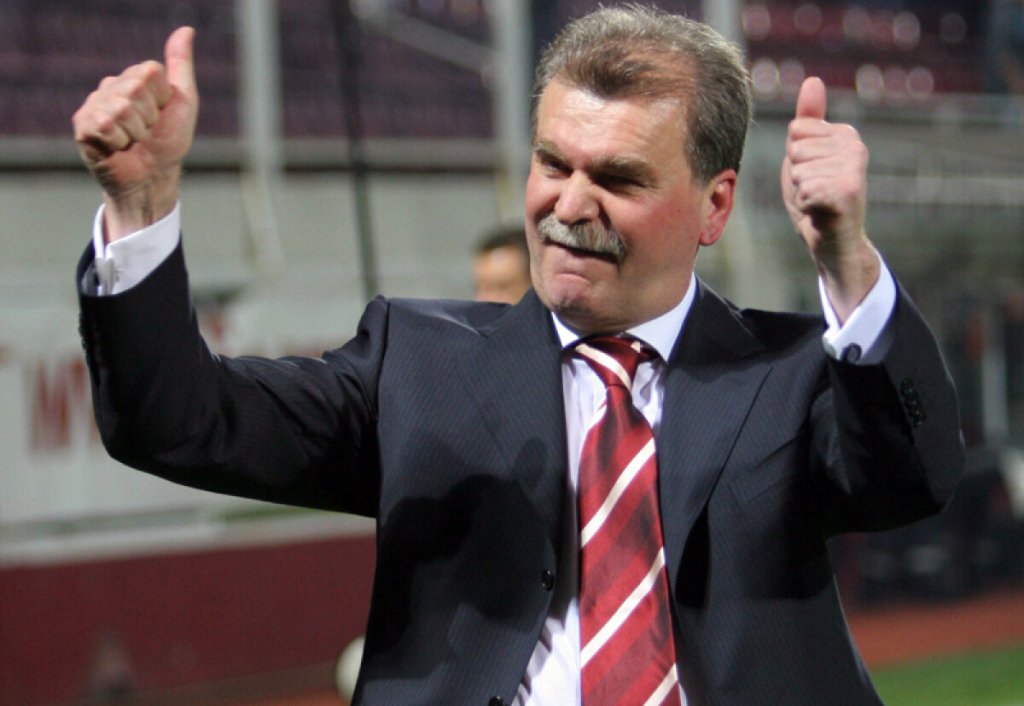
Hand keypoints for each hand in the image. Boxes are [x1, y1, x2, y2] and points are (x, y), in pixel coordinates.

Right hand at [73, 27, 197, 240]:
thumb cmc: (168, 142)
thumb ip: (181, 66)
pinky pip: (104, 124)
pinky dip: (119, 142)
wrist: (154, 177)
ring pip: (121, 108)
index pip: (149, 72)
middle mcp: (111, 87)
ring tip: (133, 141)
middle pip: (135, 88)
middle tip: (146, 132)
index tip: (161, 115)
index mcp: (134, 78)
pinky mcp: (82, 126)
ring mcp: (94, 105)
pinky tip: (117, 147)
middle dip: (149, 118)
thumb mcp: (183, 102)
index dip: (162, 99)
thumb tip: (186, 30)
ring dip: (135, 133)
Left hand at [781, 77, 878, 321]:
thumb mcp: (805, 155)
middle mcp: (856, 145)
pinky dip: (805, 206)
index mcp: (845, 133)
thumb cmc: (816, 198)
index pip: (796, 130)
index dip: (794, 157)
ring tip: (818, 202)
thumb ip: (808, 120)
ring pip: (798, 171)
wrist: (833, 242)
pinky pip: (805, 190)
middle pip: (795, 149)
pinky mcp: (849, 191)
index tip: (812, 173)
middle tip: (814, 191)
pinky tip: (820, 212)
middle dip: (796, 175)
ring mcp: (855, 168)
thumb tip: (812, 80)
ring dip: (801, 193)